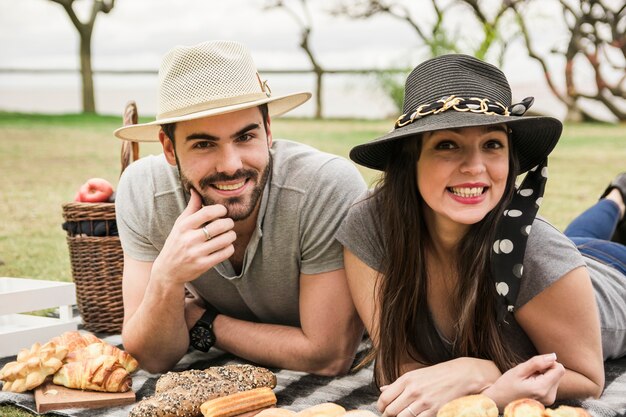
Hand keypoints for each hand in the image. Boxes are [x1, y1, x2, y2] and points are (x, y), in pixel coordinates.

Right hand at [152, 188, 235, 284]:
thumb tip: (196, 190)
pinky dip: (229, 248)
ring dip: (231, 235)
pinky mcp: (203, 265)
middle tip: (229, 223)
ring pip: (225, 240)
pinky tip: (226, 246)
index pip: (207, 212)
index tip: (223, 211)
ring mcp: (196, 253)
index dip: (220, 209)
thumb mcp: (180, 225)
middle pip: (219, 225)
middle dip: (229, 223)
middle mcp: (189, 239)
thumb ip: (191, 208)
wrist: (168, 271)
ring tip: (229, 234)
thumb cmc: (176, 243)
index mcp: (184, 226)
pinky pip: (225, 253)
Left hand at [378, 358, 499, 416]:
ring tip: (404, 416)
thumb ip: (398, 384)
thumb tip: (383, 389)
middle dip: (389, 416)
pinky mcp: (433, 411)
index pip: (384, 398)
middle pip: (391, 411)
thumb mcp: (416, 375)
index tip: (383, 410)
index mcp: (406, 380)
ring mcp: (423, 402)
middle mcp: (412, 390)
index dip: (381, 407)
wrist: (462, 375)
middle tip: (391, 416)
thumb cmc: (439, 374)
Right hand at [482, 353, 564, 408]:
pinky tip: (531, 384)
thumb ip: (537, 362)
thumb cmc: (506, 385)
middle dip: (545, 369)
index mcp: (542, 388)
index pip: (559, 369)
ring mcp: (549, 399)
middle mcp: (549, 396)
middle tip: (529, 373)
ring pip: (555, 378)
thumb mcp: (518, 370)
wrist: (499, 400)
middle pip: (558, 373)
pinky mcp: (548, 400)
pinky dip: (543, 380)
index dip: (548, 362)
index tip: (535, 365)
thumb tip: (553, 356)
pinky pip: (551, 384)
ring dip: (544, 375)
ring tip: (529, 379)